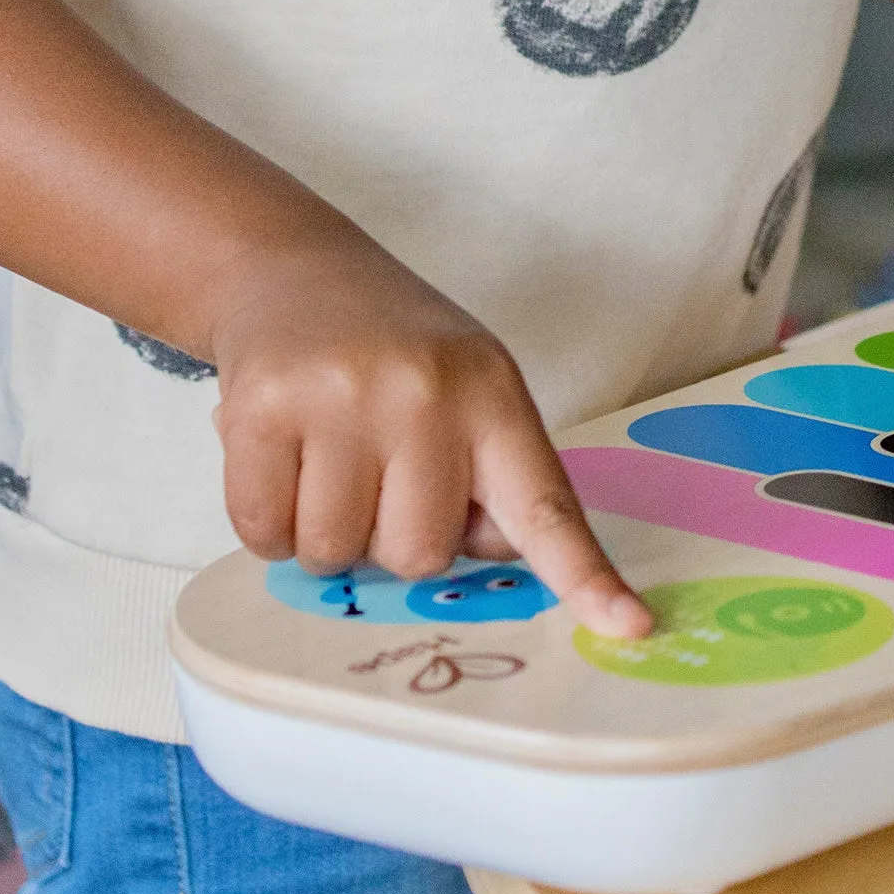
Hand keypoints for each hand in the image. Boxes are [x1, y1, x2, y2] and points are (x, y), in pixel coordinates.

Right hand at [206, 239, 653, 640]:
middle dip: (390, 534)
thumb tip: (485, 557)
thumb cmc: (390, 348)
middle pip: (419, 555)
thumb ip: (489, 474)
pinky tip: (280, 457)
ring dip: (323, 529)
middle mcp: (427, 393)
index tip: (630, 627)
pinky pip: (265, 533)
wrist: (291, 266)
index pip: (546, 504)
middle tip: (374, 466)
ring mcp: (343, 398)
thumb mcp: (466, 387)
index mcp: (494, 395)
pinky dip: (267, 520)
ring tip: (324, 456)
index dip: (586, 575)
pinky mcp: (263, 408)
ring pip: (336, 552)